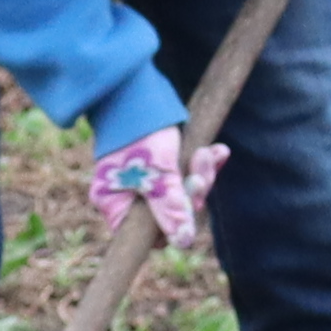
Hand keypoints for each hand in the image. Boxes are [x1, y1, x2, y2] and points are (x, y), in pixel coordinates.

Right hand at [90, 126, 221, 249]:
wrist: (137, 88)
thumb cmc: (140, 130)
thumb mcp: (159, 172)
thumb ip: (170, 207)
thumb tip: (182, 242)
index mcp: (114, 203)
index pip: (147, 236)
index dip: (172, 226)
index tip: (188, 206)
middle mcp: (128, 196)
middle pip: (169, 215)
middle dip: (192, 193)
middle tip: (200, 171)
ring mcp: (145, 181)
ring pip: (182, 194)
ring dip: (200, 175)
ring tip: (207, 153)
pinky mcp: (163, 165)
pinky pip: (186, 175)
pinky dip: (201, 164)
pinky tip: (216, 151)